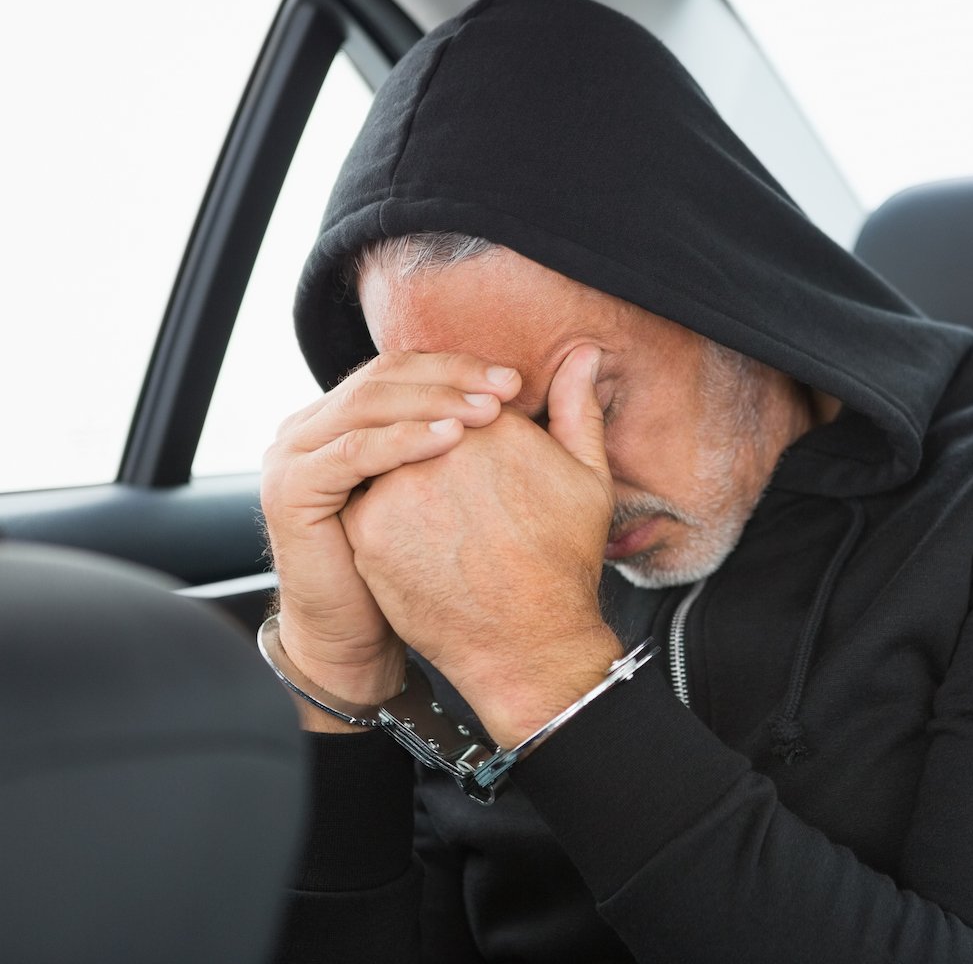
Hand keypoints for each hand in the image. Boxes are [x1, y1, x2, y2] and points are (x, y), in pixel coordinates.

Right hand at [261, 351, 521, 728]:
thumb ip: (520, 421)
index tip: (517, 380)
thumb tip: (586, 356)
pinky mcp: (293, 491)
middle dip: (452, 377)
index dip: (460, 366)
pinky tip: (451, 442)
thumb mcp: (470, 486)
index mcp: (351, 416)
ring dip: (434, 402)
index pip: (405, 367)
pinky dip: (403, 440)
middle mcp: (316, 423)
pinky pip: (351, 452)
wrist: (363, 636)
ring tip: (489, 412)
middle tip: (508, 387)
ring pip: (369, 403)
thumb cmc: (420, 565)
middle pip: (386, 375)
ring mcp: (296, 453)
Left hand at [340, 344, 622, 746]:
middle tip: (455, 497)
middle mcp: (440, 448)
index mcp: (493, 427)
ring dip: (397, 476)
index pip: (462, 401)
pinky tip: (409, 540)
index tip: (484, 467)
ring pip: (384, 461)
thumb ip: (577, 407)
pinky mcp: (367, 528)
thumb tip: (584, 354)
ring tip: (431, 514)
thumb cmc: (564, 562)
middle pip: (418, 426)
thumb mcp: (587, 478)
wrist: (528, 643)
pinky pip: (361, 501)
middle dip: (430, 449)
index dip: (473, 430)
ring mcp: (397, 487)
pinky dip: (379, 513)